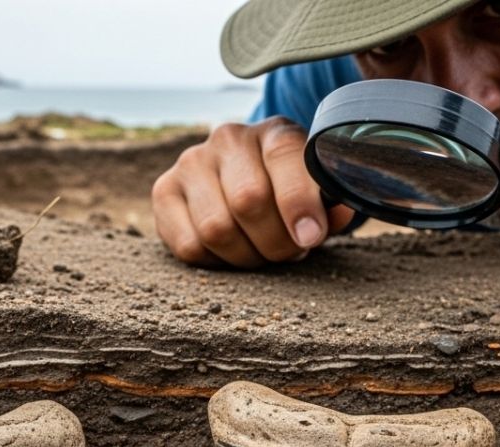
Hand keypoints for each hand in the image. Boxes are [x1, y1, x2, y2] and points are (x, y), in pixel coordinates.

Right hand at [151, 117, 355, 267]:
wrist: (240, 185)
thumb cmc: (287, 194)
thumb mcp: (316, 194)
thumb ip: (329, 205)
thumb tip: (335, 215)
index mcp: (274, 131)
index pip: (284, 157)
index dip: (298, 202)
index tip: (311, 236)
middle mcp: (228, 138)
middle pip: (248, 201)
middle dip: (275, 241)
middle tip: (289, 252)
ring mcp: (191, 162)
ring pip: (217, 228)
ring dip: (245, 256)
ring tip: (260, 252)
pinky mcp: (164, 191)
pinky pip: (189, 245)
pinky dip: (215, 262)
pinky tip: (230, 252)